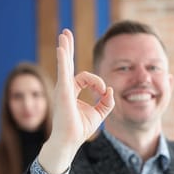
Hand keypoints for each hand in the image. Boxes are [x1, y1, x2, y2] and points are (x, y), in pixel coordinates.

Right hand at [38, 29, 114, 173]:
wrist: (69, 140)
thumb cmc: (80, 129)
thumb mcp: (99, 113)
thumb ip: (107, 101)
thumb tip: (111, 90)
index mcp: (72, 91)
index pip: (86, 77)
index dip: (98, 83)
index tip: (104, 93)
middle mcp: (65, 87)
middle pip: (67, 63)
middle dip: (67, 48)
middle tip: (65, 33)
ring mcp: (62, 88)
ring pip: (64, 64)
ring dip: (65, 48)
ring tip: (64, 34)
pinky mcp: (63, 91)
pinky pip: (63, 72)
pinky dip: (62, 60)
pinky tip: (62, 48)